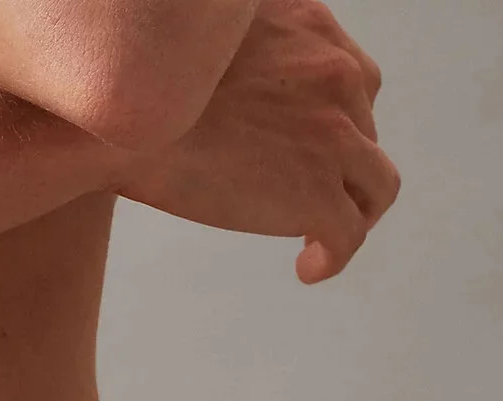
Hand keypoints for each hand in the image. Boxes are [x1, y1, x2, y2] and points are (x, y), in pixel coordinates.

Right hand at [116, 0, 399, 282]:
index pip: (355, 80)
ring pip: (375, 185)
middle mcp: (336, 74)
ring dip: (352, 212)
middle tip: (301, 199)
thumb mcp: (206, 38)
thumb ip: (238, 50)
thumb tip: (227, 83)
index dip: (336, 122)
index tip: (308, 151)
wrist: (128, 116)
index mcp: (312, 29)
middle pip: (365, 132)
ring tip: (316, 239)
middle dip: (339, 168)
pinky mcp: (316, 194)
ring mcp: (333, 137)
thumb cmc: (141, 83)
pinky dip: (333, 256)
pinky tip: (307, 269)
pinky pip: (348, 235)